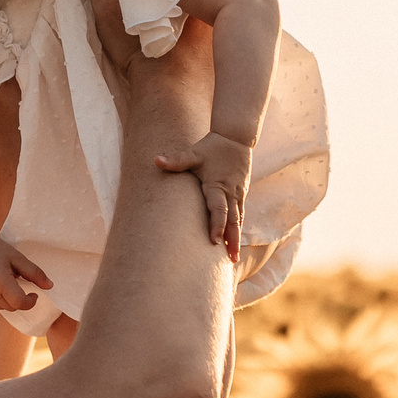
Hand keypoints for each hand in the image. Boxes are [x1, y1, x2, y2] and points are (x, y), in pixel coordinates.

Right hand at [0, 234, 49, 311]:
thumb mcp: (18, 258)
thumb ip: (35, 273)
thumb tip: (50, 286)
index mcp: (1, 281)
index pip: (20, 303)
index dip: (30, 302)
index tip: (34, 294)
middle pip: (12, 307)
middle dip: (17, 298)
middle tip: (13, 280)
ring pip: (2, 308)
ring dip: (6, 299)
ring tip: (1, 281)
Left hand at [154, 131, 251, 258]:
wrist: (236, 138)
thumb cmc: (211, 146)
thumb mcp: (193, 152)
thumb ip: (176, 159)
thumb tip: (155, 160)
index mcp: (218, 185)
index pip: (218, 209)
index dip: (217, 225)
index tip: (214, 241)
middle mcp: (231, 192)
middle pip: (232, 221)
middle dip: (231, 240)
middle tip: (230, 260)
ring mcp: (238, 194)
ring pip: (238, 220)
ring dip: (236, 239)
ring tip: (233, 259)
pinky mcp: (241, 194)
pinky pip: (240, 215)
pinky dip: (238, 229)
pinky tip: (234, 242)